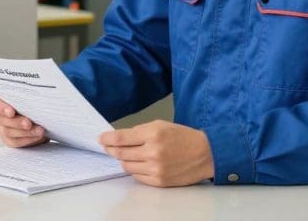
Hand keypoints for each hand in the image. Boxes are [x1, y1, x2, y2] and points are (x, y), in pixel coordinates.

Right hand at [0, 94, 47, 147]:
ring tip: (39, 130)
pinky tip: (37, 136)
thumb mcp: (28, 95)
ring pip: (8, 132)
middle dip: (17, 122)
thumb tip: (34, 96)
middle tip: (28, 123)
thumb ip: (26, 95)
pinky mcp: (9, 139)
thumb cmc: (30, 101)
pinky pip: (15, 142)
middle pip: (1, 120)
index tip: (11, 112)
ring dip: (25, 132)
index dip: (1, 108)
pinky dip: (27, 139)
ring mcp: (1, 128)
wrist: (38, 115)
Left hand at [99, 120, 213, 186]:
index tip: (101, 138)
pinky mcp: (159, 181)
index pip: (121, 138)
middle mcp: (153, 152)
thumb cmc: (183, 138)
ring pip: (126, 166)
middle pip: (120, 153)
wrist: (205, 154)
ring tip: (129, 154)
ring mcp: (156, 168)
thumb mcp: (161, 125)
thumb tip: (119, 138)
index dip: (107, 139)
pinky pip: (137, 176)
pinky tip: (140, 164)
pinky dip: (135, 170)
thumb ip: (139, 131)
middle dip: (112, 149)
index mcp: (153, 134)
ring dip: (124, 160)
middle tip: (108, 146)